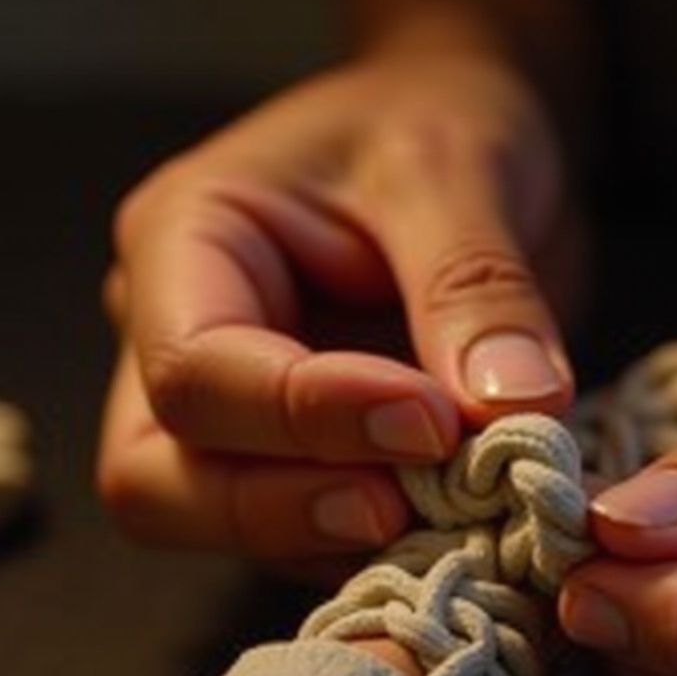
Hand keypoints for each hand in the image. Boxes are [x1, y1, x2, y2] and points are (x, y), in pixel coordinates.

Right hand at [98, 52, 576, 578]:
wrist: (466, 150)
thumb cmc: (435, 124)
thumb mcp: (454, 172)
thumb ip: (474, 291)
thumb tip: (515, 411)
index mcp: (186, 247)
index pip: (196, 370)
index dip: (304, 416)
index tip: (431, 422)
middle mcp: (183, 345)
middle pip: (161, 483)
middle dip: (283, 509)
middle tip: (405, 510)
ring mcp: (238, 419)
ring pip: (233, 529)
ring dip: (341, 542)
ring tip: (455, 521)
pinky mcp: (303, 462)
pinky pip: (314, 540)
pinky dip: (384, 551)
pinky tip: (461, 530)